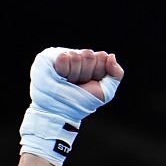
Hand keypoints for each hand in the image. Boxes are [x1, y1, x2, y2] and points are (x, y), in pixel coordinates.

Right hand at [19, 47, 124, 165]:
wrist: (63, 110)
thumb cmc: (84, 101)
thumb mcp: (106, 91)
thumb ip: (116, 74)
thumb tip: (111, 55)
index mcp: (92, 62)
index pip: (102, 56)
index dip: (99, 72)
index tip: (92, 82)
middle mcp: (78, 57)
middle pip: (89, 55)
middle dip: (86, 73)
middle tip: (80, 83)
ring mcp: (64, 56)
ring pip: (76, 56)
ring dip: (75, 74)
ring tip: (70, 82)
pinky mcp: (50, 57)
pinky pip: (64, 57)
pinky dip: (65, 70)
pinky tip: (62, 77)